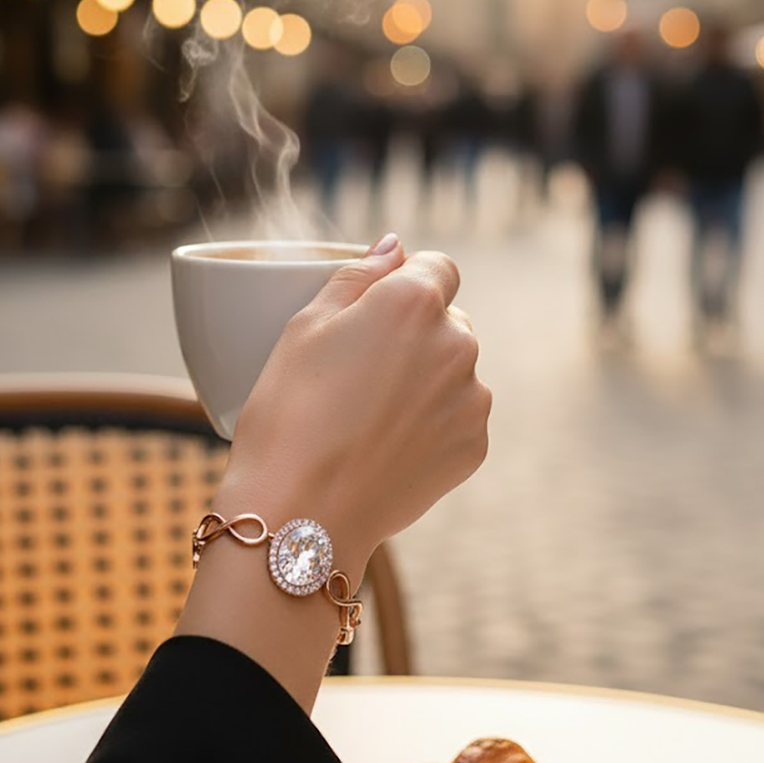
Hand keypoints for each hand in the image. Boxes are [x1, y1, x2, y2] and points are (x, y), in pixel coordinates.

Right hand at [216, 233, 491, 570]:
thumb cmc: (289, 415)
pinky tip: (387, 446)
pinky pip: (458, 417)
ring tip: (370, 417)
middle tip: (361, 372)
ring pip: (454, 371)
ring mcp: (472, 398)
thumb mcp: (303, 328)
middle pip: (447, 321)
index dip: (406, 283)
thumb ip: (356, 276)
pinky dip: (432, 424)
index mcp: (414, 302)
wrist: (301, 516)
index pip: (437, 267)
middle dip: (415, 335)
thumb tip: (394, 247)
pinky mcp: (474, 446)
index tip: (376, 312)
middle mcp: (457, 343)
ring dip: (426, 380)